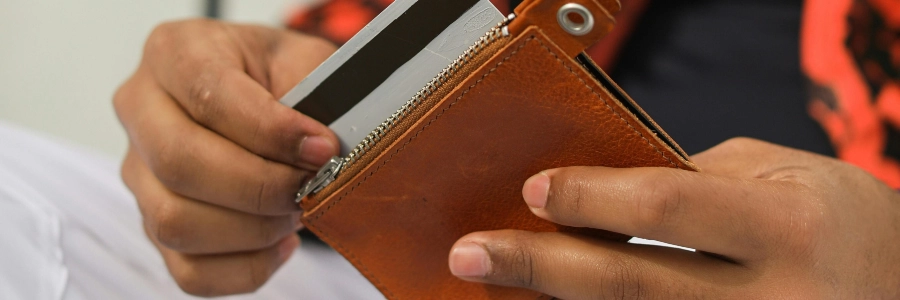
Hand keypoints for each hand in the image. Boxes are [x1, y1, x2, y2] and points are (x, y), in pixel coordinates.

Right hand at [114, 19, 338, 295]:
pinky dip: (245, 268)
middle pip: (179, 164)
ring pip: (175, 223)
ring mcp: (140, 173)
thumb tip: (319, 150)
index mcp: (175, 53)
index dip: (271, 132)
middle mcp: (142, 110)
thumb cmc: (278, 74)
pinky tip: (281, 242)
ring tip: (297, 211)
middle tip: (310, 187)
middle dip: (261, 187)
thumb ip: (312, 91)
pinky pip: (189, 271)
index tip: (322, 149)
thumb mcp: (303, 59)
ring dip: (253, 230)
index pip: (208, 96)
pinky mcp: (154, 225)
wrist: (263, 93)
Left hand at [449, 138, 899, 298]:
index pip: (666, 208)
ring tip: (497, 289)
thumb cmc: (845, 229)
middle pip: (631, 286)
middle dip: (540, 268)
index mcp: (789, 228)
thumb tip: (604, 195)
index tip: (533, 190)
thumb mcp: (791, 177)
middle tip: (471, 253)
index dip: (591, 199)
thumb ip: (699, 183)